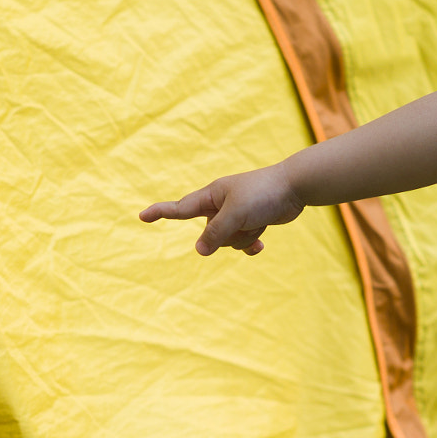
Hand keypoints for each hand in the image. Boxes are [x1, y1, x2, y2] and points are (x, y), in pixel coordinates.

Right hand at [138, 164, 304, 255]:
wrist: (295, 186)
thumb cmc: (263, 194)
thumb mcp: (236, 215)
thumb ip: (215, 233)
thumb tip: (199, 251)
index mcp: (211, 195)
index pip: (180, 208)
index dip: (160, 213)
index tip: (141, 217)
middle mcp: (220, 204)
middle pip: (210, 234)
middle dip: (227, 235)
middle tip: (247, 219)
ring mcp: (236, 214)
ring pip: (228, 241)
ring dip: (243, 237)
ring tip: (259, 220)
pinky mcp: (252, 221)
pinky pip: (243, 242)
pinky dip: (251, 243)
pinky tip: (262, 244)